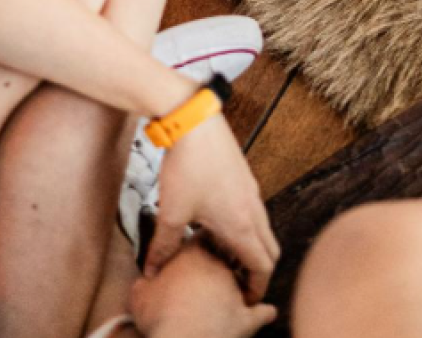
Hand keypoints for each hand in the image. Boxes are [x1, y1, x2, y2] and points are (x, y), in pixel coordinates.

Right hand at [132, 246, 276, 337]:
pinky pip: (260, 312)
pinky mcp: (246, 315)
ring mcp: (235, 289)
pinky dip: (264, 312)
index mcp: (194, 254)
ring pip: (244, 279)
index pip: (201, 236)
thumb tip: (145, 280)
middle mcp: (219, 266)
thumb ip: (144, 283)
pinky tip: (268, 311)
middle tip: (213, 265)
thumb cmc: (159, 314)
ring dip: (243, 280)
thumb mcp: (140, 295)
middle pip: (226, 253)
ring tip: (238, 285)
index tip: (197, 245)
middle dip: (222, 256)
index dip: (199, 240)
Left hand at [145, 115, 278, 301]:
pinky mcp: (244, 176)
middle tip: (237, 282)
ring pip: (261, 228)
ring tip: (221, 254)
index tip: (245, 301)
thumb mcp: (171, 213)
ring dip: (249, 246)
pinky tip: (215, 223)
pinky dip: (244, 225)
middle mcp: (253, 209)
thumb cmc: (187, 165)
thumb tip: (152, 270)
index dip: (257, 288)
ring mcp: (251, 190)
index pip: (263, 266)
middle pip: (269, 249)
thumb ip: (163, 247)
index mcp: (242, 225)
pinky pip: (253, 210)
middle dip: (257, 270)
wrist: (194, 121)